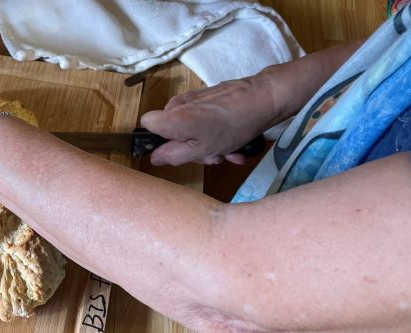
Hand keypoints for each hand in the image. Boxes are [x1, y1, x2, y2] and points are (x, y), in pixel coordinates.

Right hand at [140, 76, 276, 165]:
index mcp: (171, 117)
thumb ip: (174, 155)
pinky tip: (234, 142)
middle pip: (172, 130)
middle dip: (191, 147)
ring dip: (206, 143)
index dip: (159, 139)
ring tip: (229, 151)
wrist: (263, 99)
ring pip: (190, 127)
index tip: (177, 148)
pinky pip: (203, 118)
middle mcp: (177, 104)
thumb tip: (154, 158)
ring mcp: (193, 99)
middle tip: (213, 156)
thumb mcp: (202, 150)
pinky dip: (214, 131)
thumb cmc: (231, 127)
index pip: (147, 124)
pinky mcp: (208, 96)